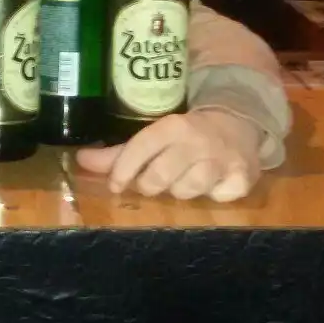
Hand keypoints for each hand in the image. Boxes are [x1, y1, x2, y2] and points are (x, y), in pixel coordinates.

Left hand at [76, 111, 261, 202]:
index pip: (142, 147)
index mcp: (174, 126)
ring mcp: (223, 160)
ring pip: (185, 192)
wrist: (239, 124)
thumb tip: (81, 160)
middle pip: (159, 178)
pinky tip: (212, 182)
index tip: (115, 185)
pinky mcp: (242, 178)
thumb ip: (120, 152)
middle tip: (153, 180)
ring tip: (185, 177)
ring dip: (180, 190)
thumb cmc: (187, 134)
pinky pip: (216, 199)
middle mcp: (198, 141)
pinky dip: (211, 195)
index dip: (124, 168)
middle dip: (150, 184)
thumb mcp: (156, 135)